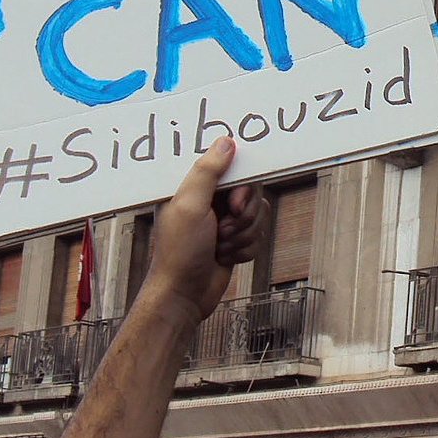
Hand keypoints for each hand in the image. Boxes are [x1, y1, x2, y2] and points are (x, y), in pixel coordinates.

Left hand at [145, 138, 267, 322]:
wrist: (184, 296)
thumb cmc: (179, 252)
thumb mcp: (189, 206)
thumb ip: (207, 172)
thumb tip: (225, 142)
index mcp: (194, 187)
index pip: (231, 169)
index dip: (240, 188)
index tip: (233, 205)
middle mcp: (209, 200)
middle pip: (250, 192)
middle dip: (242, 217)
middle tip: (223, 231)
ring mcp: (223, 221)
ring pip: (257, 215)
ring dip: (243, 236)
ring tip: (220, 247)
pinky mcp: (234, 240)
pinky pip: (258, 236)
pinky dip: (245, 250)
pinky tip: (225, 258)